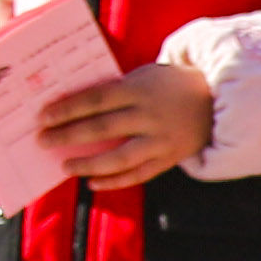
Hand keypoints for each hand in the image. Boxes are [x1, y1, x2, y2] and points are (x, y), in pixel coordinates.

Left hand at [42, 61, 215, 190]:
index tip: (43, 117)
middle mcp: (149, 116)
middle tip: (43, 141)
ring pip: (119, 157)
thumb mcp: (143, 77)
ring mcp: (160, 140)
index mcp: (139, 90)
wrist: (216, 100)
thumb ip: (115, 91)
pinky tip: (93, 182)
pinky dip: (115, 181)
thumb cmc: (170, 85)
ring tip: (65, 166)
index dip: (67, 109)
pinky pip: (139, 174)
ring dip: (88, 164)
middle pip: (102, 127)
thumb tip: (75, 108)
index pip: (95, 99)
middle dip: (68, 135)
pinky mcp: (169, 158)